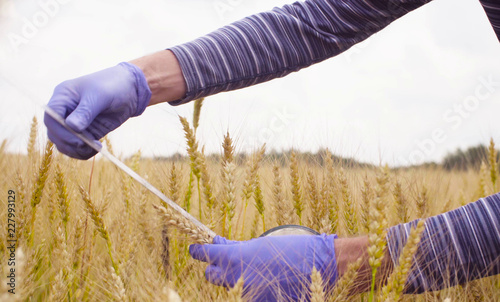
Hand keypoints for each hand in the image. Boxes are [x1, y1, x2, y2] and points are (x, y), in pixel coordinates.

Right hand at [44, 62, 150, 158]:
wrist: (131, 91)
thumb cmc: (114, 86)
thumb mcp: (100, 95)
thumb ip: (86, 111)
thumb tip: (72, 126)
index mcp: (63, 96)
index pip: (50, 116)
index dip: (59, 130)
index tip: (77, 138)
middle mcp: (65, 111)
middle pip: (54, 133)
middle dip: (69, 142)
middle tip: (87, 144)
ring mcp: (74, 123)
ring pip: (64, 143)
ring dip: (76, 150)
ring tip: (95, 147)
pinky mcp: (85, 133)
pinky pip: (77, 148)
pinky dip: (84, 152)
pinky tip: (97, 148)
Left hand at [190, 234, 337, 300]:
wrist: (318, 266)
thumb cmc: (292, 249)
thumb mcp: (261, 244)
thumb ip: (238, 248)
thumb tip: (221, 245)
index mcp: (237, 258)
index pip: (207, 255)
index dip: (199, 251)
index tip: (195, 248)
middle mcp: (238, 277)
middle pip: (211, 276)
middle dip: (215, 268)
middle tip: (223, 261)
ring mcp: (248, 293)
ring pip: (228, 286)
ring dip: (233, 278)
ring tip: (250, 270)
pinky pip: (246, 295)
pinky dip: (250, 288)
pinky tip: (263, 280)